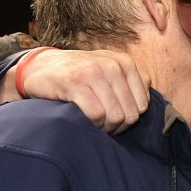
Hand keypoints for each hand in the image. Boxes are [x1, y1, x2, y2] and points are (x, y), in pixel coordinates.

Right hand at [0, 48, 149, 133]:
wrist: (40, 67)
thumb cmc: (79, 76)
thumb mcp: (107, 70)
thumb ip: (130, 81)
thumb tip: (149, 93)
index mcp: (124, 62)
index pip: (142, 106)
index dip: (128, 119)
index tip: (113, 119)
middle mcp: (111, 65)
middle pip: (130, 114)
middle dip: (116, 127)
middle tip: (101, 125)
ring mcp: (92, 72)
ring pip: (114, 116)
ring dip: (103, 128)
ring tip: (93, 123)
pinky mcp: (74, 83)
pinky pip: (95, 115)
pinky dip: (91, 124)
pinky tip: (82, 119)